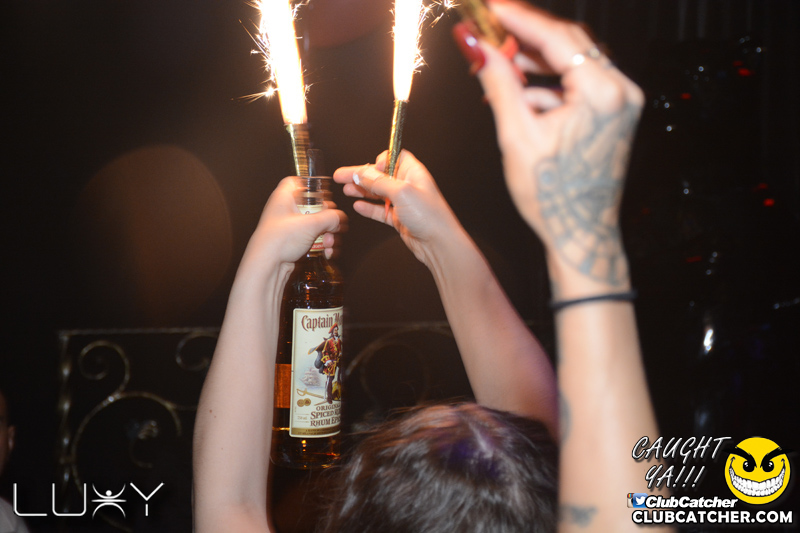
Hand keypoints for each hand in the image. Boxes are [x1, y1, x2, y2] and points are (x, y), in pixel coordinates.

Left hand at [242, 177, 346, 272]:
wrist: (266, 267)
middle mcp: (285, 210)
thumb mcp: (310, 225)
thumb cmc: (278, 241)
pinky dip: (321, 245)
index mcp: (284, 198)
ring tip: (329, 243)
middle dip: (327, 219)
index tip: (324, 196)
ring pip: (314, 225)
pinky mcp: (291, 242)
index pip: (296, 182)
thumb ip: (330, 218)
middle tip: (333, 226)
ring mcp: (288, 227)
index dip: (311, 186)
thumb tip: (339, 218)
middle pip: (312, 206)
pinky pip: (311, 239)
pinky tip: (327, 252)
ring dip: (327, 234)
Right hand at [333, 150, 462, 267]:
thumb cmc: (430, 216)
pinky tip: (358, 206)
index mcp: (413, 173)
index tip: (370, 168)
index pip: (394, 157)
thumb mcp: (401, 192)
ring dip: (361, 190)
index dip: (380, 160)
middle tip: (342, 175)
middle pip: (380, 175)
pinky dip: (369, 208)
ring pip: (378, 193)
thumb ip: (378, 182)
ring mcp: (403, 203)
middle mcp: (408, 186)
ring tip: (346, 189)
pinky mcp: (400, 218)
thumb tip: (361, 173)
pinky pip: (380, 210)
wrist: (439, 244)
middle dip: (360, 175)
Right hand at [455, 0, 642, 286]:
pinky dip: (550, 85)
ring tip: (500, 67)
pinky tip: (522, 99)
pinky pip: (580, 84)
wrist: (579, 233)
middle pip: (568, 43)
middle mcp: (621, 91)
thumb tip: (476, 46)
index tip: (489, 8)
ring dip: (536, 62)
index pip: (556, 36)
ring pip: (573, 62)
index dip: (517, 18)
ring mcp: (622, 102)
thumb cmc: (553, 196)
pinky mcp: (615, 113)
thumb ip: (498, 81)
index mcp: (603, 94)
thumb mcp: (517, 134)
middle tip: (489, 32)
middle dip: (525, 38)